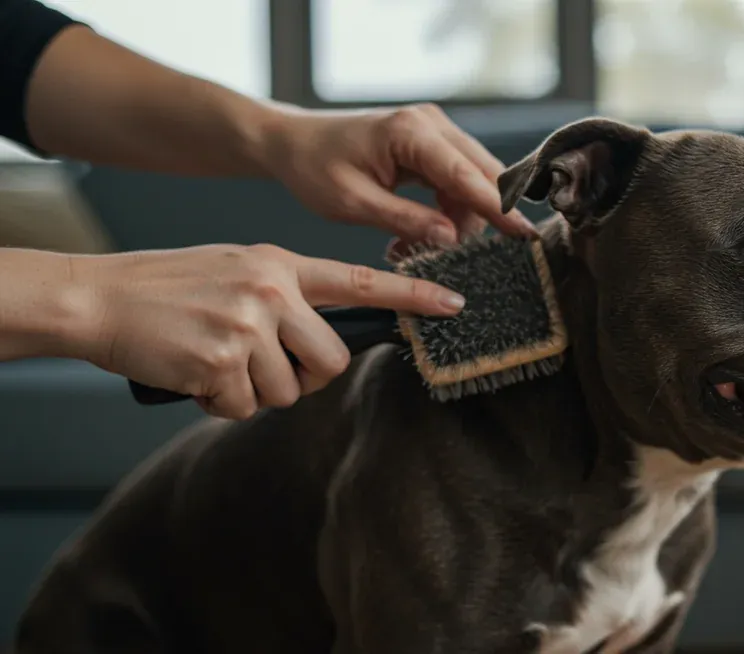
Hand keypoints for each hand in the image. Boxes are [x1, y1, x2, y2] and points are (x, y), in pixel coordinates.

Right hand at [70, 244, 464, 419]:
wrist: (99, 297)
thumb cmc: (168, 288)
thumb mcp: (236, 270)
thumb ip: (284, 296)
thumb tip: (317, 345)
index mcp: (280, 264)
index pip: (361, 280)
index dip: (413, 294)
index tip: (455, 302)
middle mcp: (272, 290)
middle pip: (331, 359)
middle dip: (305, 377)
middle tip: (266, 368)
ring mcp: (247, 324)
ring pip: (287, 391)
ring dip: (253, 391)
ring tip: (216, 362)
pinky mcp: (220, 359)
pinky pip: (243, 407)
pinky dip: (219, 403)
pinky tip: (195, 375)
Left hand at [261, 103, 535, 249]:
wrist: (292, 143)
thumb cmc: (314, 167)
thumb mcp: (353, 203)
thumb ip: (405, 219)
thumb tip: (450, 238)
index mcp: (411, 132)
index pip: (467, 175)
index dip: (498, 208)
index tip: (524, 235)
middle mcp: (431, 123)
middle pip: (482, 174)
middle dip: (481, 218)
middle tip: (467, 257)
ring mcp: (434, 130)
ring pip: (473, 181)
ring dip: (460, 219)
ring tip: (419, 248)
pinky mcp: (431, 143)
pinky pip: (457, 180)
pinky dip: (448, 211)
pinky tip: (422, 234)